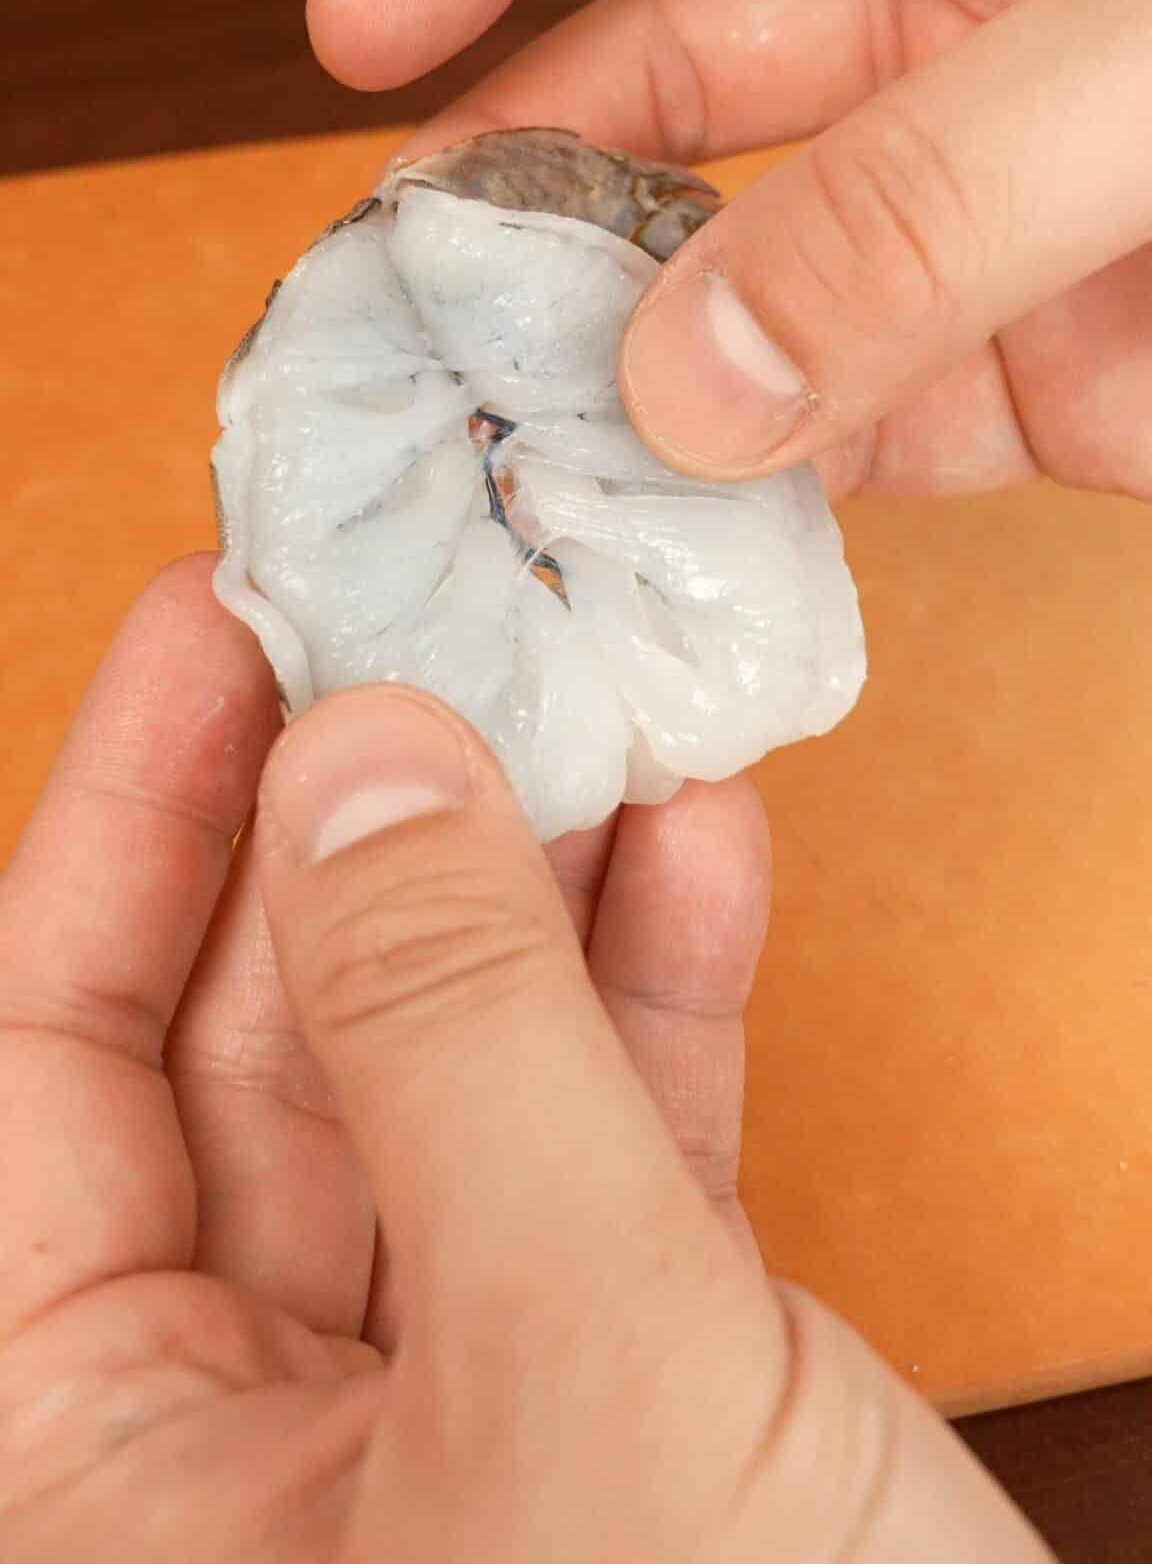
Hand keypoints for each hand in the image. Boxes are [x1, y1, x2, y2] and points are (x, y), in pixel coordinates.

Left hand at [0, 559, 1048, 1559]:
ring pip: (441, 1083)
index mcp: (99, 1495)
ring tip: (581, 706)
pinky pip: (592, 1157)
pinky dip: (647, 1004)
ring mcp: (437, 1429)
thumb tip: (362, 762)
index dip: (120, 825)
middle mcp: (235, 1467)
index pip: (35, 1077)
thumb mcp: (579, 1371)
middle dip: (359, 831)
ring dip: (526, 891)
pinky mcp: (612, 1410)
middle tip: (428, 626)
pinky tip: (695, 854)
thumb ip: (455, 1044)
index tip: (214, 620)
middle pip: (252, 1053)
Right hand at [309, 0, 1151, 501]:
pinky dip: (764, 492)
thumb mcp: (1148, 36)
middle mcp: (967, 15)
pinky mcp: (1050, 382)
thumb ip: (924, 194)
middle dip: (530, 174)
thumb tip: (683, 389)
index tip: (358, 26)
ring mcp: (997, 209)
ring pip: (753, 285)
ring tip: (496, 437)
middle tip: (407, 289)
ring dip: (626, 361)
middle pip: (672, 79)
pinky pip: (867, 438)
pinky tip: (659, 525)